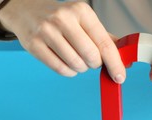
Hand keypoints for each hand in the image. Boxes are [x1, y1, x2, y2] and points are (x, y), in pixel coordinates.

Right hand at [0, 0, 125, 81]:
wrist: (26, 10)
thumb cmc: (61, 19)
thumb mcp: (84, 20)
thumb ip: (104, 38)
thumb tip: (124, 58)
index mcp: (81, 11)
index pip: (104, 43)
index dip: (115, 63)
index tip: (120, 77)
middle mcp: (64, 18)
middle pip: (91, 56)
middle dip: (94, 64)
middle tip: (90, 59)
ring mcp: (47, 31)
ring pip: (76, 65)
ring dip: (81, 68)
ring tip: (75, 57)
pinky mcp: (34, 45)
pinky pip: (61, 69)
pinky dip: (68, 71)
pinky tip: (66, 61)